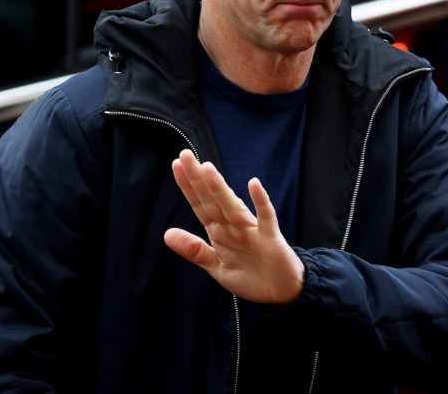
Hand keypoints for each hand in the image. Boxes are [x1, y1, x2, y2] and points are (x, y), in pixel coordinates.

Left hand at [163, 149, 304, 303]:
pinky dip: (260, 201)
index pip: (199, 205)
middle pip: (212, 199)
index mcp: (219, 232)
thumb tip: (166, 234)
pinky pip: (265, 216)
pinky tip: (254, 185)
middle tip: (185, 155)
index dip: (187, 187)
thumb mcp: (217, 267)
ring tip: (208, 168)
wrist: (281, 292)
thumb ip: (194, 250)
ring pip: (232, 205)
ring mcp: (252, 229)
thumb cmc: (251, 276)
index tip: (175, 165)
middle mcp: (233, 226)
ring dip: (220, 188)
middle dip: (198, 179)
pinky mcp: (270, 237)